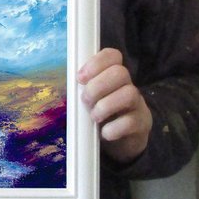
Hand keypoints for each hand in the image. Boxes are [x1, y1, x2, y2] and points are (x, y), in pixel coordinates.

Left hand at [78, 48, 152, 163]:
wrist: (122, 142)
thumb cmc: (101, 116)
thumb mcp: (90, 100)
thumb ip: (81, 90)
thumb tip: (58, 86)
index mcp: (114, 77)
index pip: (112, 56)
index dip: (96, 63)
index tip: (80, 78)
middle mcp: (129, 86)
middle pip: (120, 72)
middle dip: (96, 87)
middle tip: (85, 101)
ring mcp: (138, 105)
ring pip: (129, 94)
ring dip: (105, 106)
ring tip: (94, 117)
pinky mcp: (141, 124)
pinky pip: (130, 122)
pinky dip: (113, 128)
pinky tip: (105, 133)